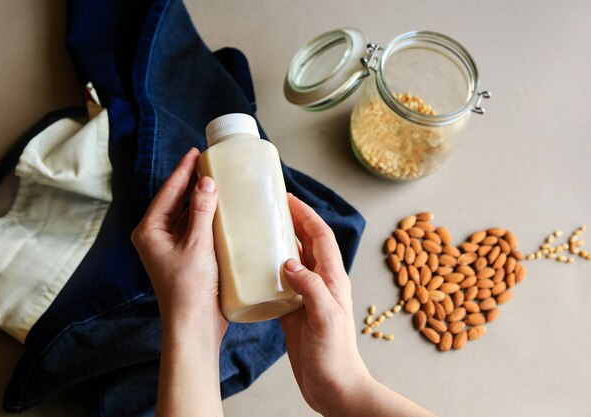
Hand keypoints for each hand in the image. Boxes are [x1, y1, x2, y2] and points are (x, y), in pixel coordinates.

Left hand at [131, 148, 226, 340]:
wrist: (194, 325)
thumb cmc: (189, 288)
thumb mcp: (196, 244)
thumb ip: (200, 211)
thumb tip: (206, 182)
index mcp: (149, 231)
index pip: (167, 192)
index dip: (183, 171)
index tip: (196, 153)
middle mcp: (157, 237)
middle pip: (176, 202)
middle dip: (192, 183)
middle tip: (209, 163)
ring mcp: (172, 248)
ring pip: (186, 216)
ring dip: (201, 200)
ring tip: (218, 182)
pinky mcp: (187, 257)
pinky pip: (196, 230)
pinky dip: (207, 218)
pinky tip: (222, 210)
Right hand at [281, 194, 370, 414]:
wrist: (333, 386)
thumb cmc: (336, 355)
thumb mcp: (325, 318)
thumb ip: (311, 288)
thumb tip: (289, 262)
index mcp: (332, 279)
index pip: (321, 237)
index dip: (307, 215)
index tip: (288, 199)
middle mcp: (321, 283)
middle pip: (308, 243)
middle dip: (293, 221)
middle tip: (271, 207)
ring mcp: (307, 296)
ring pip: (294, 260)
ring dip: (281, 242)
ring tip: (260, 230)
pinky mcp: (294, 311)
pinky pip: (282, 282)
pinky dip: (270, 269)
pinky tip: (254, 268)